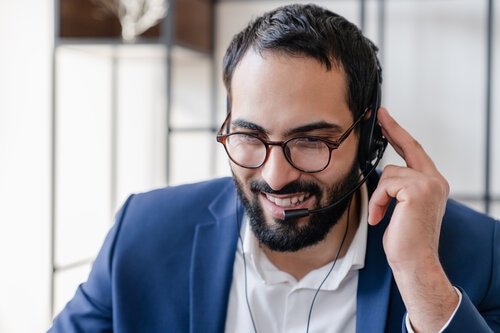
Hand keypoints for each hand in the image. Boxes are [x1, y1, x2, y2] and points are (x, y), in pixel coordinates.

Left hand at [368, 108, 457, 331]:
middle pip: (408, 147)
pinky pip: (385, 185)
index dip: (400, 133)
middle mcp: (435, 180)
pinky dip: (378, 202)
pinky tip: (380, 217)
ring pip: (389, 173)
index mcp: (433, 183)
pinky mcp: (417, 190)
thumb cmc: (406, 238)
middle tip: (380, 116)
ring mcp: (429, 183)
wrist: (414, 261)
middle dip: (392, 130)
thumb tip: (384, 173)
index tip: (387, 119)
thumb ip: (399, 187)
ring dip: (379, 196)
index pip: (415, 152)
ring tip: (381, 214)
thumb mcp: (402, 207)